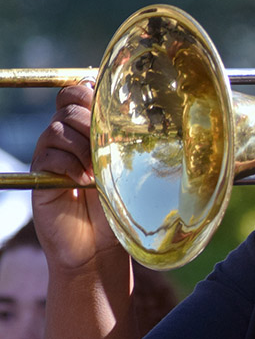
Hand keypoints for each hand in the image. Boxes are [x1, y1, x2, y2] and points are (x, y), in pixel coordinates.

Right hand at [30, 81, 122, 269]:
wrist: (100, 247)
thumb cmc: (121, 208)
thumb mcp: (129, 170)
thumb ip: (125, 141)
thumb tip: (129, 112)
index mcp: (90, 130)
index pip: (79, 92)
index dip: (90, 94)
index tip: (110, 116)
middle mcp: (69, 138)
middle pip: (69, 105)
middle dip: (91, 123)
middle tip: (106, 152)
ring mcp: (53, 155)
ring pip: (58, 128)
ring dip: (82, 147)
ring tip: (97, 172)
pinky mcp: (41, 175)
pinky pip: (48, 155)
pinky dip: (68, 165)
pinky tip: (83, 182)